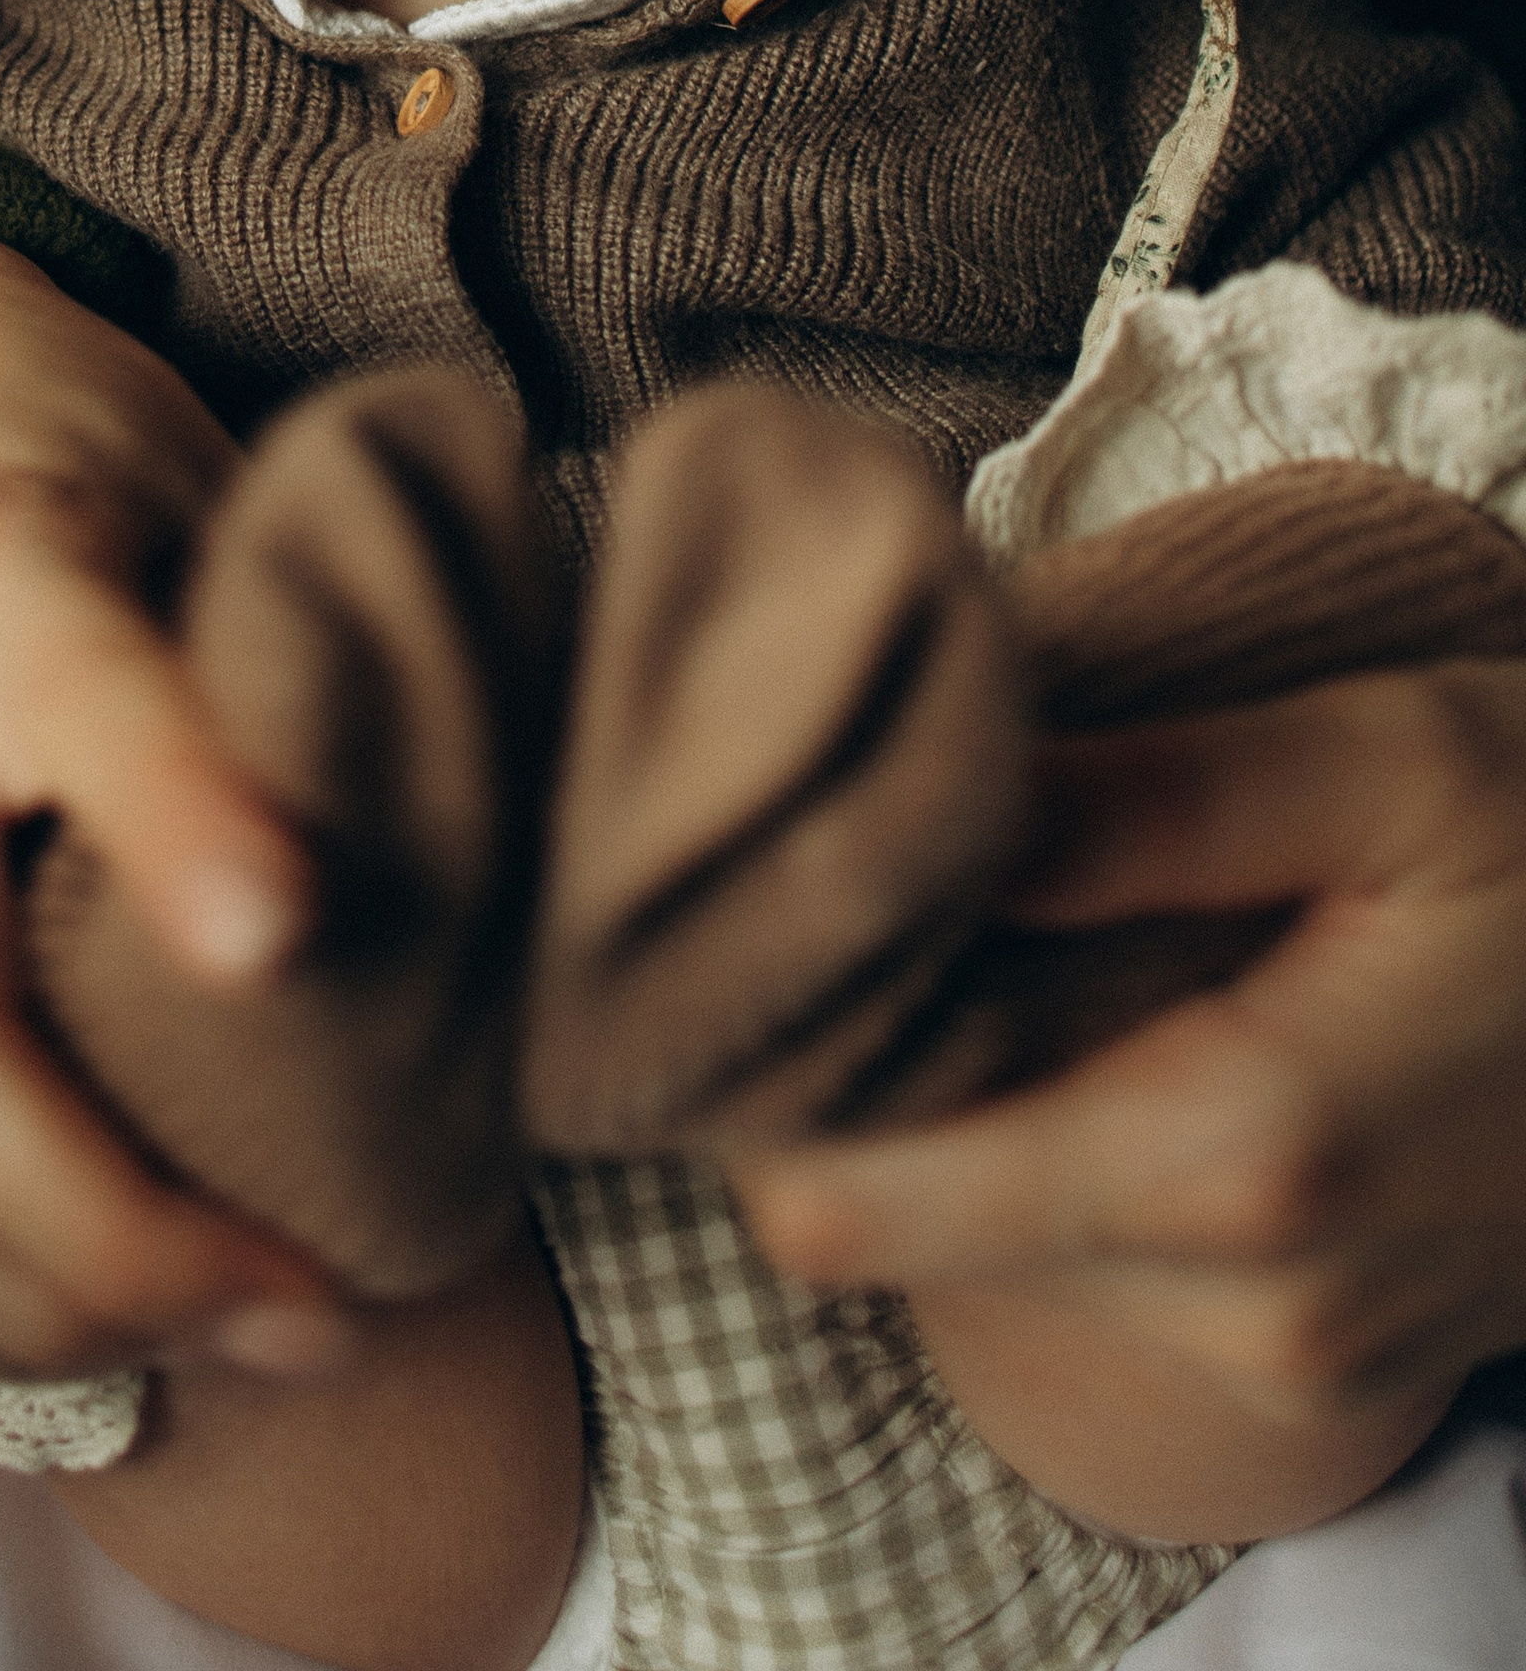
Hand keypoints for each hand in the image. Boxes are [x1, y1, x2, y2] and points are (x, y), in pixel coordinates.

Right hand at [0, 229, 350, 1382]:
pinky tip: (41, 1331)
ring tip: (205, 1344)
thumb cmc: (80, 444)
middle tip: (309, 1307)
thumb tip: (429, 893)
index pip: (79, 700)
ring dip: (24, 1305)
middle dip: (122, 1231)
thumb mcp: (206, 479)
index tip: (286, 936)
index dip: (176, 824)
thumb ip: (276, 664)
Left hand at [732, 663, 1525, 1421]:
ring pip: (990, 1241)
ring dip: (957, 1104)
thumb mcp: (1392, 760)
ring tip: (978, 937)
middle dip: (848, 1067)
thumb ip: (1151, 795)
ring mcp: (1281, 1359)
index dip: (765, 1066)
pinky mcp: (1308, 1363)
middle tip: (846, 901)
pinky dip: (1053, 1151)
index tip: (732, 941)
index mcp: (1234, 1156)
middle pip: (897, 1222)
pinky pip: (1096, 1263)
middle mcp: (1241, 1304)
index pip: (851, 1196)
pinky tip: (1086, 1017)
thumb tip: (915, 812)